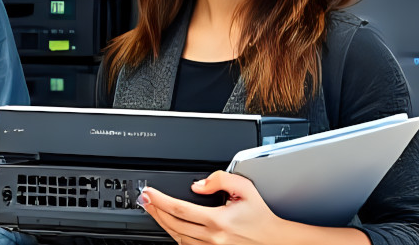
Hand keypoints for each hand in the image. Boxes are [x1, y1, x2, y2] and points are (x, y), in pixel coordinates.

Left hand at [137, 171, 281, 244]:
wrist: (274, 240)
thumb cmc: (260, 216)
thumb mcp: (245, 189)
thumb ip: (221, 180)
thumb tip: (198, 185)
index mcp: (218, 220)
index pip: (179, 208)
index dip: (159, 200)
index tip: (148, 193)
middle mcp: (212, 237)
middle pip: (173, 223)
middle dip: (154, 210)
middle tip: (145, 199)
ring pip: (176, 237)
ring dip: (162, 223)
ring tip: (153, 210)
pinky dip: (175, 235)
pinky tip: (170, 225)